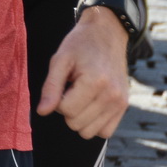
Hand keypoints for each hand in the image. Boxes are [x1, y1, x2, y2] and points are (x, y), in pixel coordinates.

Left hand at [37, 6, 128, 138]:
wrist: (107, 34)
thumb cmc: (80, 45)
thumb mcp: (59, 60)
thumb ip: (50, 87)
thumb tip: (41, 112)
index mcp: (95, 82)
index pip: (65, 110)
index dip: (56, 99)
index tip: (62, 84)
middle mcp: (112, 96)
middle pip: (76, 123)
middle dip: (67, 109)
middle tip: (71, 88)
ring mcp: (120, 103)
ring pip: (89, 132)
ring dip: (79, 117)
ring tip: (81, 95)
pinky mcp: (124, 106)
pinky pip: (105, 132)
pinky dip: (93, 124)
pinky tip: (89, 105)